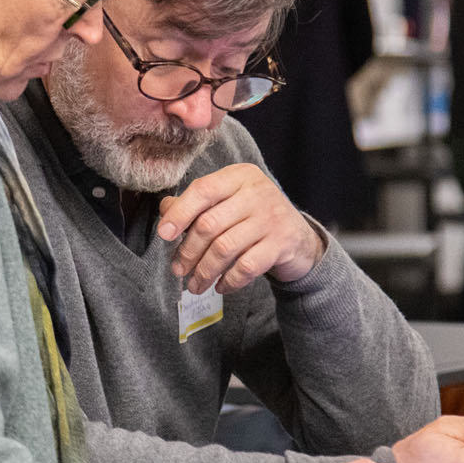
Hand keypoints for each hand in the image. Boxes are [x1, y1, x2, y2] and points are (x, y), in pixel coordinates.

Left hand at [157, 163, 323, 293]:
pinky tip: (221, 286)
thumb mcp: (229, 201)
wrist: (300, 237)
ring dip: (204, 271)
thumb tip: (166, 210)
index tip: (164, 234)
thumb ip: (198, 203)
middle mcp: (258, 192)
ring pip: (225, 248)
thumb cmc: (254, 217)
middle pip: (209, 224)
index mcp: (240, 176)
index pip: (203, 190)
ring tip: (195, 285)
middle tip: (178, 270)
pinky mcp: (282, 244)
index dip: (180, 213)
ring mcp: (272, 218)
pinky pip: (246, 267)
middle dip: (188, 251)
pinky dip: (229, 281)